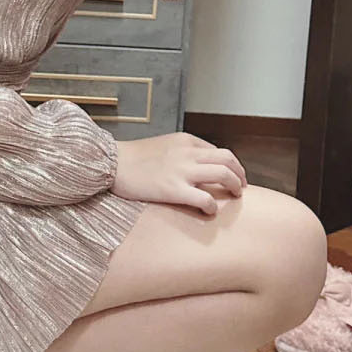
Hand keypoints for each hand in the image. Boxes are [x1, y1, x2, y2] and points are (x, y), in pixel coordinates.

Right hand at [111, 132, 247, 218]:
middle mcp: (187, 153)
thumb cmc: (133, 157)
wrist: (111, 163)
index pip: (219, 151)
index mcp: (185, 141)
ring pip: (223, 174)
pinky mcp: (173, 189)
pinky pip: (204, 198)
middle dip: (240, 174)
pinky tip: (209, 211)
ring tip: (234, 197)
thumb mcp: (163, 145)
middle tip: (240, 187)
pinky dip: (212, 205)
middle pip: (228, 159)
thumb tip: (198, 166)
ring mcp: (181, 171)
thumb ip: (182, 152)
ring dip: (234, 186)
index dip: (231, 166)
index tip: (232, 177)